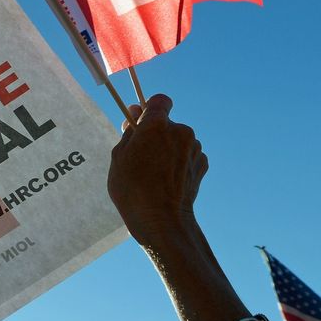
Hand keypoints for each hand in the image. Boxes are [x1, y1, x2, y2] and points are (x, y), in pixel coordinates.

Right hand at [107, 94, 207, 246]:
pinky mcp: (202, 163)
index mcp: (157, 125)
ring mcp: (194, 147)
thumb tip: (134, 111)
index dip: (150, 110)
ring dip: (169, 150)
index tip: (142, 123)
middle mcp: (180, 131)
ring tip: (155, 174)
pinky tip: (168, 180)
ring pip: (179, 140)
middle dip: (157, 135)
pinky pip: (188, 155)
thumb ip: (129, 131)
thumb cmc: (133, 188)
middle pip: (168, 124)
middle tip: (142, 157)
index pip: (160, 101)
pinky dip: (179, 163)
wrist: (161, 219)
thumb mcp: (119, 157)